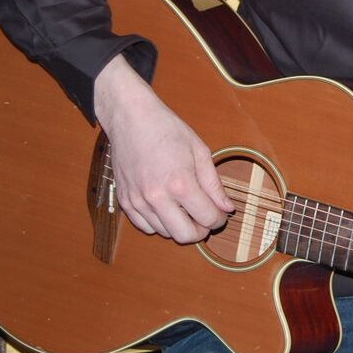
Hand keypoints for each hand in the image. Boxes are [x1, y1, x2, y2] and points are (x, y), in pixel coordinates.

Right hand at [93, 55, 234, 241]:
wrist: (131, 117)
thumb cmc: (167, 129)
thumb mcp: (199, 151)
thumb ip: (214, 184)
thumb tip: (227, 208)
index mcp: (180, 183)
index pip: (207, 218)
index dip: (219, 219)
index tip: (221, 214)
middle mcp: (157, 197)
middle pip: (185, 235)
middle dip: (201, 231)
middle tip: (205, 218)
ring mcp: (138, 200)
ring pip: (165, 233)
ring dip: (180, 226)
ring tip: (186, 210)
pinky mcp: (125, 200)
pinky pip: (144, 226)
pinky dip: (159, 224)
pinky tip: (167, 209)